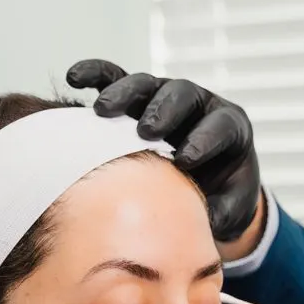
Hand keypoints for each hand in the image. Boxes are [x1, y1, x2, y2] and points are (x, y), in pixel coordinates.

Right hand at [65, 59, 263, 245]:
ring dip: (124, 94)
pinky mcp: (136, 99)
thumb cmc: (221, 197)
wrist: (207, 188)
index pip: (220, 124)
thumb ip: (218, 214)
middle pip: (180, 94)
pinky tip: (75, 79)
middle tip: (145, 131)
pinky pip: (114, 78)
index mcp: (229, 127)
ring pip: (145, 84)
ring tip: (102, 111)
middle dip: (162, 111)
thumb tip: (197, 229)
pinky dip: (95, 75)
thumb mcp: (229, 209)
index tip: (185, 159)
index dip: (204, 139)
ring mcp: (164, 98)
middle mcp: (197, 105)